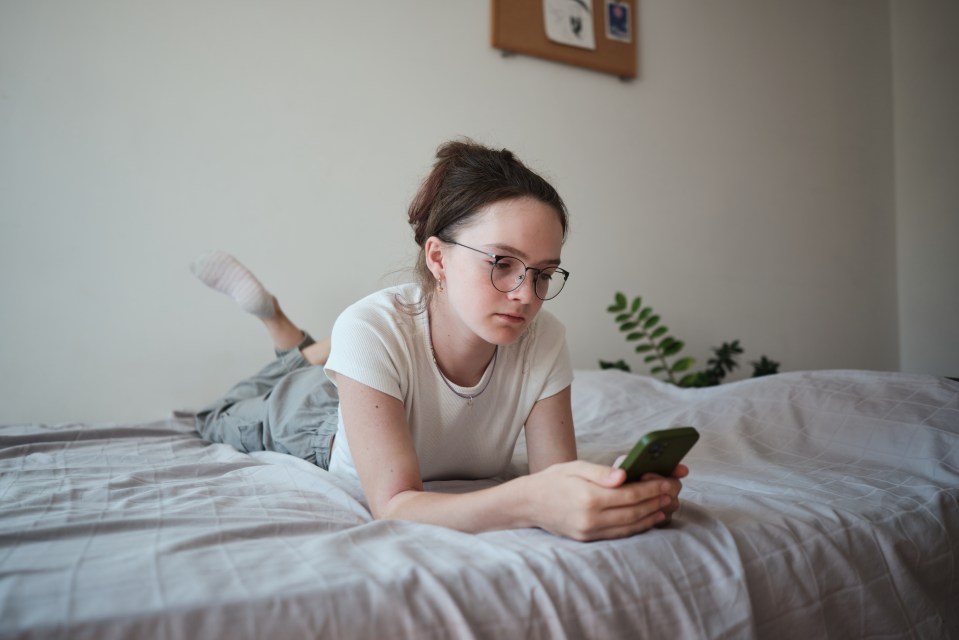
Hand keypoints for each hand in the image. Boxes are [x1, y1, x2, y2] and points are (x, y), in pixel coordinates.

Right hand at [525, 461, 683, 540]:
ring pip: (630, 526)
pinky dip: (638, 527)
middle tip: (673, 493)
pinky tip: (649, 519)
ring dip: (652, 516)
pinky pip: (620, 534)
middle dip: (657, 501)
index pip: (630, 494)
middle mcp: (590, 519)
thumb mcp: (574, 467)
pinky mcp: (588, 539)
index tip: (668, 481)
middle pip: (634, 511)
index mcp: (588, 498)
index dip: (652, 488)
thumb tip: (624, 475)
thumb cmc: (554, 480)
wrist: (529, 503)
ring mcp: (590, 532)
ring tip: (667, 506)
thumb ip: (600, 472)